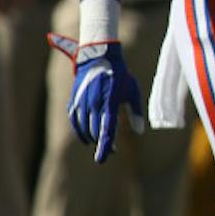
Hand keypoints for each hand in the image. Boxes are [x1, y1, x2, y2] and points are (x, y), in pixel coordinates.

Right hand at [49, 34, 144, 162]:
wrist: (98, 56)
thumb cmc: (119, 74)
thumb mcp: (132, 90)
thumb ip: (136, 112)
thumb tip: (140, 131)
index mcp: (110, 102)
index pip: (106, 129)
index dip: (104, 146)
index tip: (102, 159)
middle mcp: (94, 103)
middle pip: (95, 132)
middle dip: (103, 143)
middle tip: (111, 149)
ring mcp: (82, 102)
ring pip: (84, 128)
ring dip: (92, 138)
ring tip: (101, 143)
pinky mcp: (74, 100)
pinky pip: (75, 121)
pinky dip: (80, 131)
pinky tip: (86, 137)